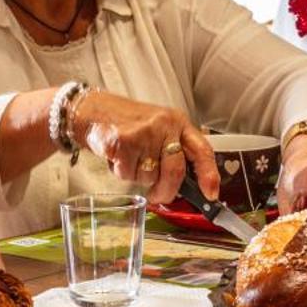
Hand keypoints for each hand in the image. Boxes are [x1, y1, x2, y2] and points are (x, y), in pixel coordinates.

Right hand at [68, 91, 218, 205]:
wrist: (94, 111)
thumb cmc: (129, 123)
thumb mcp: (159, 130)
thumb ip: (175, 152)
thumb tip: (190, 186)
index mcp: (177, 123)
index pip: (202, 150)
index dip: (209, 175)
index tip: (211, 193)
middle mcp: (163, 126)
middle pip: (175, 171)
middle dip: (167, 191)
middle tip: (158, 196)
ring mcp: (143, 133)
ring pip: (148, 177)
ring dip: (137, 176)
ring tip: (129, 158)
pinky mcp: (122, 142)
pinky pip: (127, 174)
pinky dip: (120, 172)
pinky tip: (117, 157)